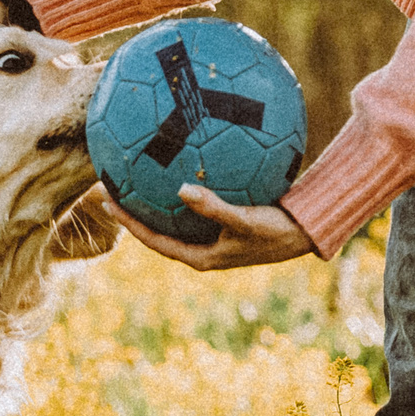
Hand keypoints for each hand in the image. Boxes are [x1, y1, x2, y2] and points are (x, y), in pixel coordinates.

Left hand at [101, 183, 315, 270]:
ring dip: (153, 196)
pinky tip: (178, 158)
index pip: (153, 240)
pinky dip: (182, 187)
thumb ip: (213, 208)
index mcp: (200, 257)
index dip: (127, 221)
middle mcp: (201, 248)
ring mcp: (211, 237)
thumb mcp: (245, 220)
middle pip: (157, 227)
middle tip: (109, 184)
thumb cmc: (277, 231)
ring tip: (133, 170)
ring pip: (173, 216)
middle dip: (132, 208)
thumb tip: (181, 189)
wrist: (308, 233)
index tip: (106, 201)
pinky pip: (193, 204)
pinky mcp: (223, 222)